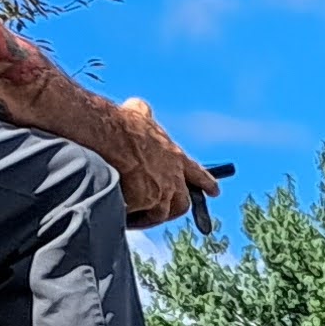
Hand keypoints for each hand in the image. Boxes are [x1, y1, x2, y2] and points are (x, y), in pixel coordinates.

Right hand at [113, 96, 220, 229]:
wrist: (109, 133)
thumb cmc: (121, 123)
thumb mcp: (138, 114)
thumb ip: (143, 113)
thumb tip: (138, 106)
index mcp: (175, 157)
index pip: (197, 172)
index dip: (206, 182)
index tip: (215, 191)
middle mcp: (174, 177)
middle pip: (182, 203)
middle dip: (174, 208)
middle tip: (162, 211)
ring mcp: (163, 191)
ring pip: (162, 213)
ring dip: (150, 216)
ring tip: (134, 214)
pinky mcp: (149, 202)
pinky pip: (143, 217)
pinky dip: (135, 219)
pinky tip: (124, 216)